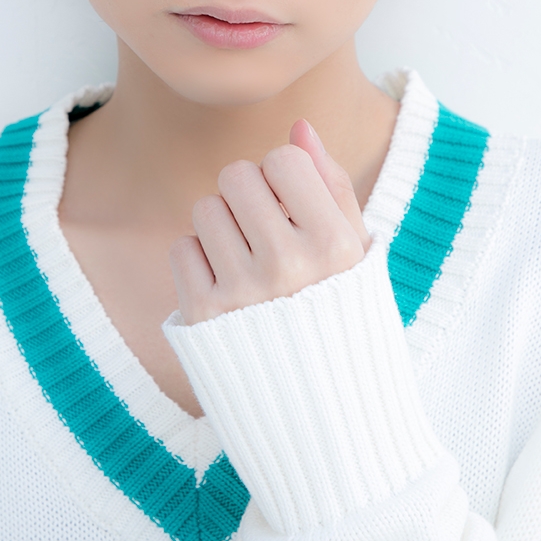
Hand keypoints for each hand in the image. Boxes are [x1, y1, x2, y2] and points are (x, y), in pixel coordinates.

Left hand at [168, 120, 372, 324]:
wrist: (323, 414)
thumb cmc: (343, 316)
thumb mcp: (357, 252)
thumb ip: (330, 184)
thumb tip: (299, 126)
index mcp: (335, 245)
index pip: (284, 159)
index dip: (284, 175)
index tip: (293, 206)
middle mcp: (288, 266)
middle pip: (237, 175)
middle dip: (249, 195)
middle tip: (266, 232)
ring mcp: (242, 292)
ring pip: (206, 209)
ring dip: (223, 227)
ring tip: (248, 261)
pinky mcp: (203, 316)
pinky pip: (183, 248)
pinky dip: (200, 262)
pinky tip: (228, 288)